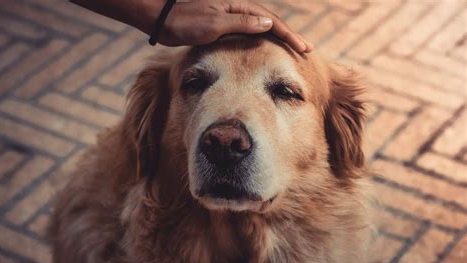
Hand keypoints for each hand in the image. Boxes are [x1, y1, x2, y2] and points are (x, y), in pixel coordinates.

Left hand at [154, 0, 311, 52]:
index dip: (289, 35)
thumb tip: (269, 23)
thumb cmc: (186, 21)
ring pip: (261, 28)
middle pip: (271, 23)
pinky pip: (249, 33)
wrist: (163, 20)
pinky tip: (266, 47)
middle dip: (289, 36)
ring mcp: (231, 17)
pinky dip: (262, 40)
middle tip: (306, 49)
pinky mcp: (223, 26)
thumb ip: (241, 23)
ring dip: (278, 38)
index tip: (303, 48)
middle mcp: (238, 10)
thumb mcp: (214, 23)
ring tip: (292, 48)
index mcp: (239, 7)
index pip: (272, 22)